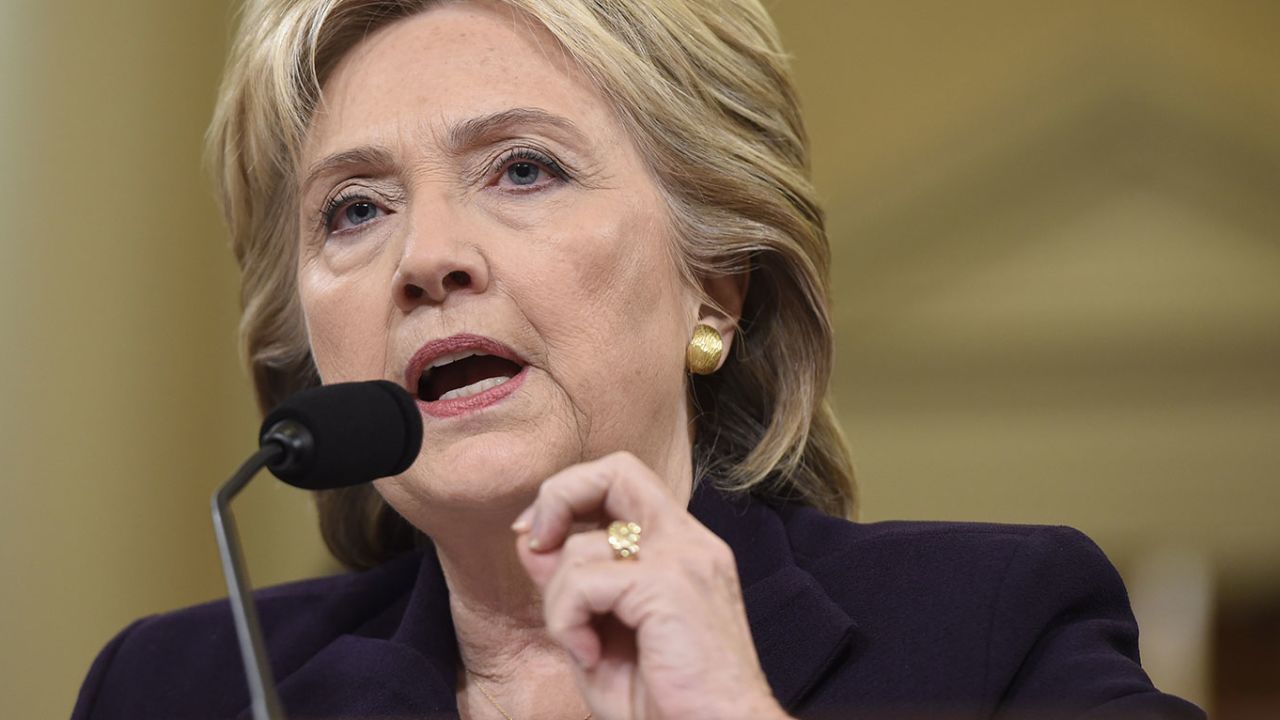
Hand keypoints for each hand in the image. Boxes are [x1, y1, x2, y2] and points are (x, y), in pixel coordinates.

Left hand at [513, 452, 789, 719]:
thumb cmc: (668, 703)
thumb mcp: (603, 636)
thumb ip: (573, 587)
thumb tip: (530, 541)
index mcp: (683, 549)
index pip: (623, 480)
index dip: (571, 495)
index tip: (540, 539)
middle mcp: (690, 543)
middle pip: (616, 469)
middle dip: (559, 496)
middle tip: (536, 545)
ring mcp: (684, 560)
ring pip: (583, 544)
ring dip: (558, 600)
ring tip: (583, 646)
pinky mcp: (668, 586)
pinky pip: (584, 581)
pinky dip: (567, 620)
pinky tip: (591, 656)